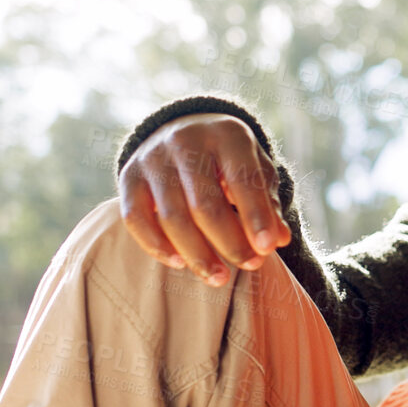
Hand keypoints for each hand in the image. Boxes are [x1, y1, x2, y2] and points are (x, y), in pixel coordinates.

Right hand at [117, 113, 290, 286]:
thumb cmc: (230, 159)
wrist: (184, 128)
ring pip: (172, 217)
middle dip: (230, 241)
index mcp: (226, 135)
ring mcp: (153, 159)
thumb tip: (278, 239)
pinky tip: (180, 263)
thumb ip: (268, 203)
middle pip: (205, 204)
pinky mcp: (128, 176)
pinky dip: (157, 246)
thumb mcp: (257, 169)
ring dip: (197, 254)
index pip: (243, 179)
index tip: (267, 249)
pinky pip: (136, 218)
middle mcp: (185, 142)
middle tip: (251, 265)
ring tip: (220, 278)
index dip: (256, 216)